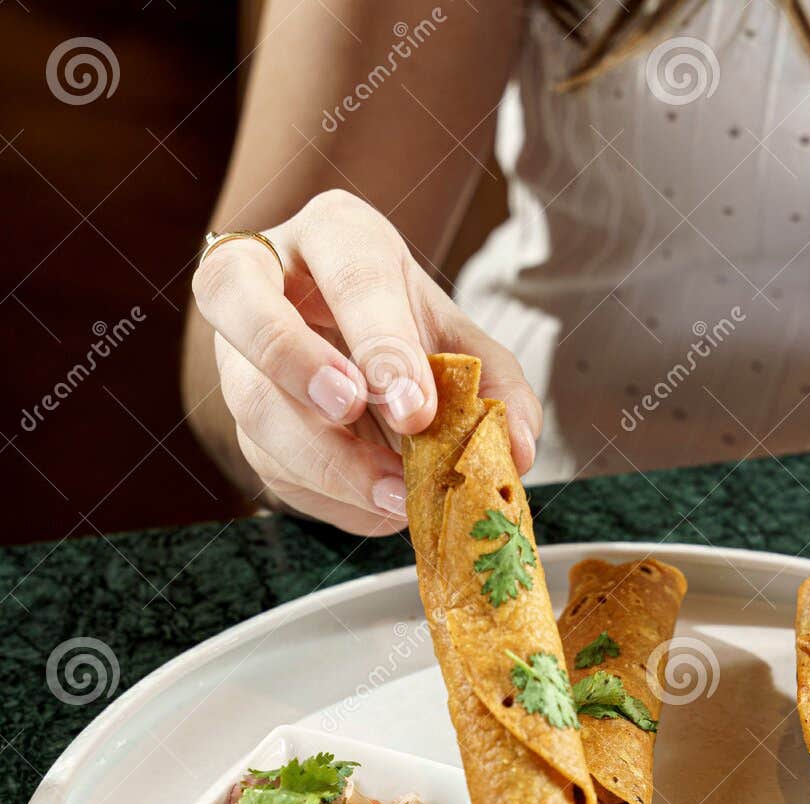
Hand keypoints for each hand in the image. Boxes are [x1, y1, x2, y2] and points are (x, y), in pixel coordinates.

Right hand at [191, 190, 541, 535]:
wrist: (364, 356)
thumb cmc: (408, 333)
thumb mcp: (460, 344)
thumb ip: (496, 386)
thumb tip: (515, 450)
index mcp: (333, 236)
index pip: (347, 273)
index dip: (380, 340)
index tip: (415, 407)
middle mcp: (263, 277)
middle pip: (242, 302)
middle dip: (298, 363)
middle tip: (351, 410)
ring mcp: (237, 349)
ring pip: (250, 399)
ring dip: (322, 457)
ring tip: (393, 494)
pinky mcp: (239, 418)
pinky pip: (266, 461)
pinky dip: (327, 493)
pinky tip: (377, 505)